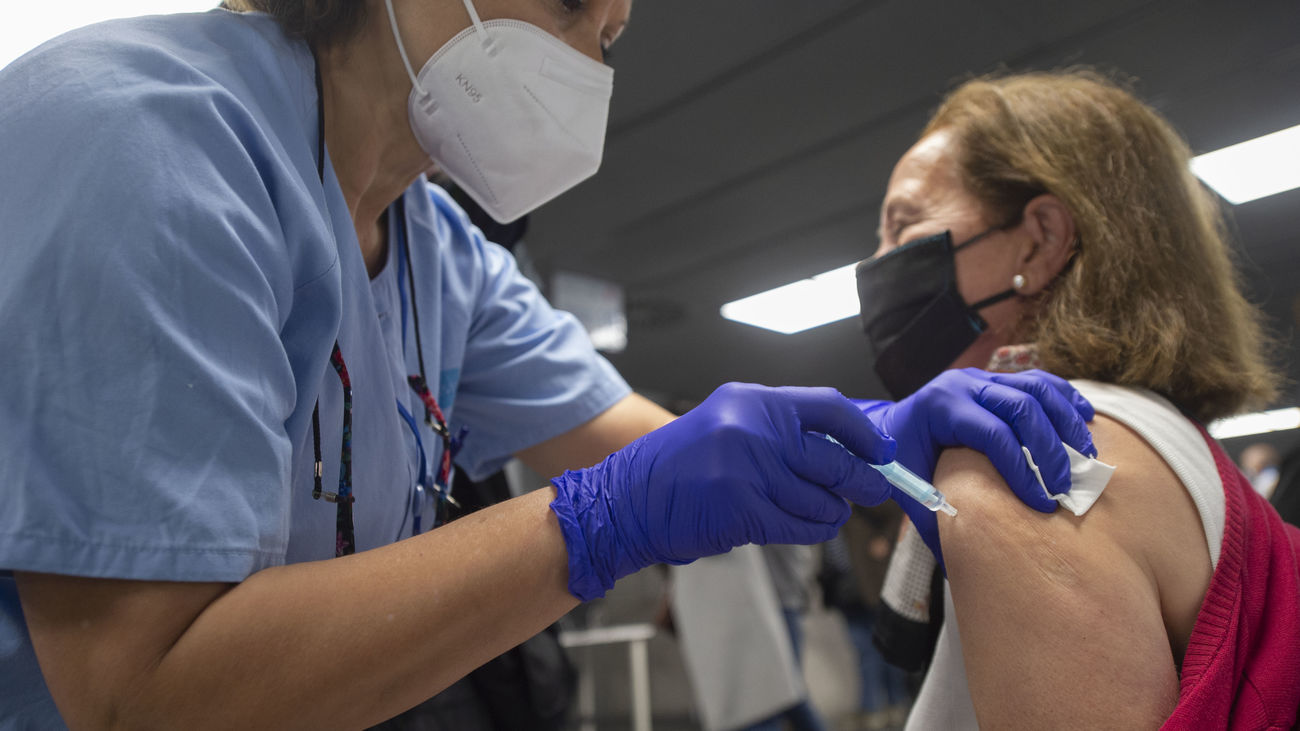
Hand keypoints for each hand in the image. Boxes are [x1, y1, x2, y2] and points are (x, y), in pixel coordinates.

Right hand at [550, 383, 895, 600]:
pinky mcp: (743, 510)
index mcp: (751, 400)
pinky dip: (812, 531)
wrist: (624, 501)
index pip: (828, 407)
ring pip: (821, 498)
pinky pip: (800, 526)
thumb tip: (843, 447)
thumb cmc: (677, 467)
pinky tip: (809, 527)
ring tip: (825, 513)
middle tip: (872, 491)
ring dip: (832, 512)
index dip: (863, 432)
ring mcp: (748, 470)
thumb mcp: (726, 424)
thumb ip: (777, 429)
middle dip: (862, 481)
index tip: (880, 450)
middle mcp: (753, 428)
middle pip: (834, 458)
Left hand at [856, 368, 1095, 565]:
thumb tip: (961, 572)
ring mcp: (982, 378)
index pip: (992, 435)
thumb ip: (936, 522)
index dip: (1022, 471)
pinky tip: (1086, 420)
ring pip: (1036, 389)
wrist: (890, 427)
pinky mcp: (998, 379)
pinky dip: (1065, 399)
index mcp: (940, 408)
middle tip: (1065, 488)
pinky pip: (1039, 381)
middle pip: (1020, 408)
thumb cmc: (902, 462)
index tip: (1041, 504)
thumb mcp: (911, 491)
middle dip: (1049, 451)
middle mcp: (962, 385)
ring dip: (1066, 422)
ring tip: (1086, 457)